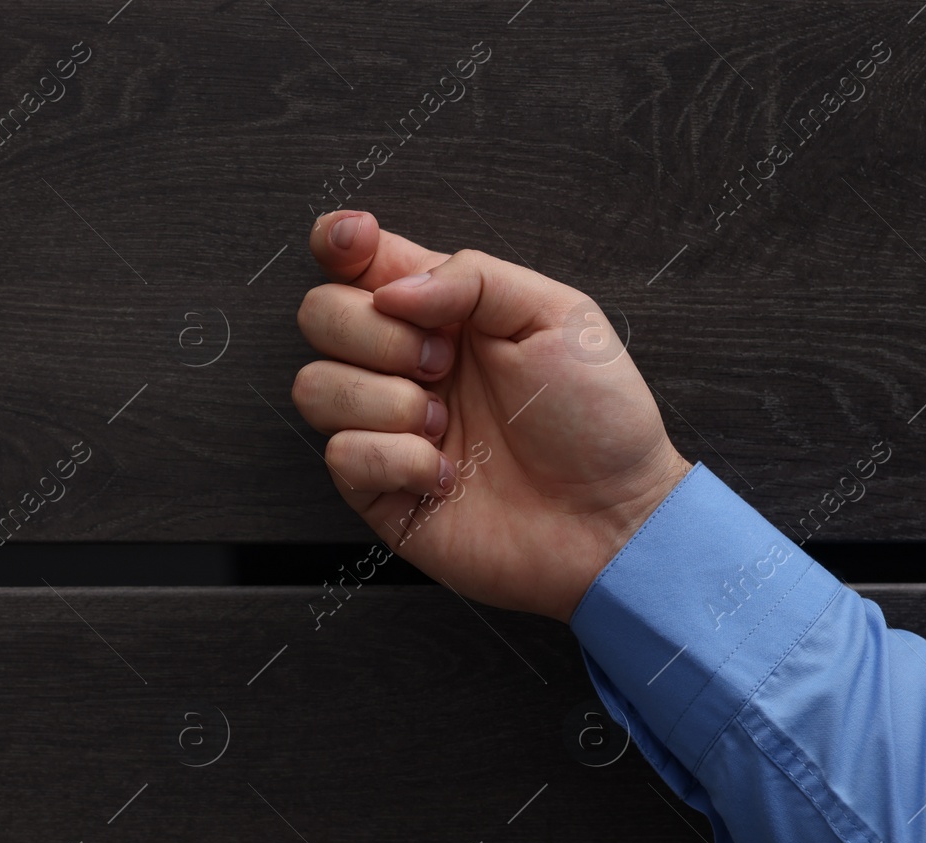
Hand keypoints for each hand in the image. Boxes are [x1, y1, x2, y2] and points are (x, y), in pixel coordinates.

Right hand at [292, 210, 691, 623]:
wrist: (611, 517)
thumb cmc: (598, 420)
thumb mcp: (557, 315)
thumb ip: (475, 276)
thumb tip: (394, 290)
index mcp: (444, 312)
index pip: (358, 260)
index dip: (338, 241)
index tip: (358, 242)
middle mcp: (404, 364)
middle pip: (319, 313)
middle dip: (376, 333)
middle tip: (443, 362)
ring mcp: (386, 427)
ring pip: (314, 385)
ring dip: (385, 401)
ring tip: (445, 424)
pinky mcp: (379, 490)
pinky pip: (340, 455)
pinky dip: (396, 460)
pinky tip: (445, 474)